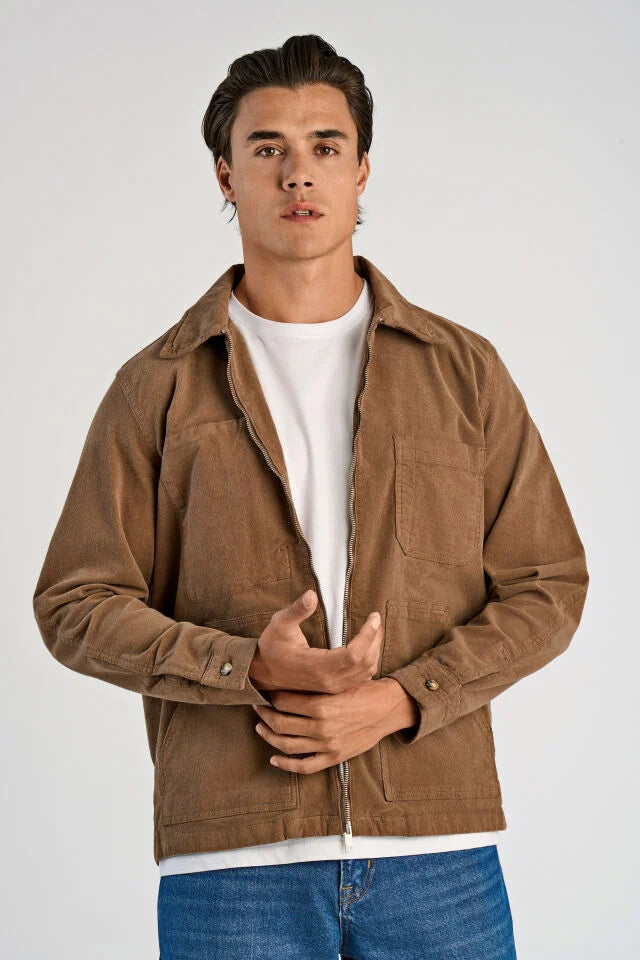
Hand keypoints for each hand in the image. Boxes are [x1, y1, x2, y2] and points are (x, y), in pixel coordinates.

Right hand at [249, 589, 381, 694]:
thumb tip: (311, 594)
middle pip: (365, 662)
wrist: (263, 673)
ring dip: (374, 650)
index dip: (368, 635)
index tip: (373, 616)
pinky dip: (369, 662)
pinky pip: (361, 678)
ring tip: (374, 630)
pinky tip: (367, 647)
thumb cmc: (272, 647)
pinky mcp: (334, 689)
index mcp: (315, 666)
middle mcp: (327, 680)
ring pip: (366, 672)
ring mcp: (332, 687)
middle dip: (375, 639)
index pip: (353, 654)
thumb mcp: (279, 624)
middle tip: (376, 620)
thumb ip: (296, 610)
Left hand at [251, 676, 417, 773]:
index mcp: (322, 705)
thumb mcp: (338, 683)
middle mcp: (321, 727)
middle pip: (281, 723)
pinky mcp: (333, 757)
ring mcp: (326, 744)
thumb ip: (315, 685)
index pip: (285, 702)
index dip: (272, 697)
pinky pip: (304, 766)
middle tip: (258, 707)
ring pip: (287, 745)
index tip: (266, 692)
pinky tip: (274, 759)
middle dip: (265, 714)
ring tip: (260, 728)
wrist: (387, 708)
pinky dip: (286, 765)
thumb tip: (290, 680)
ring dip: (269, 736)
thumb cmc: (364, 691)